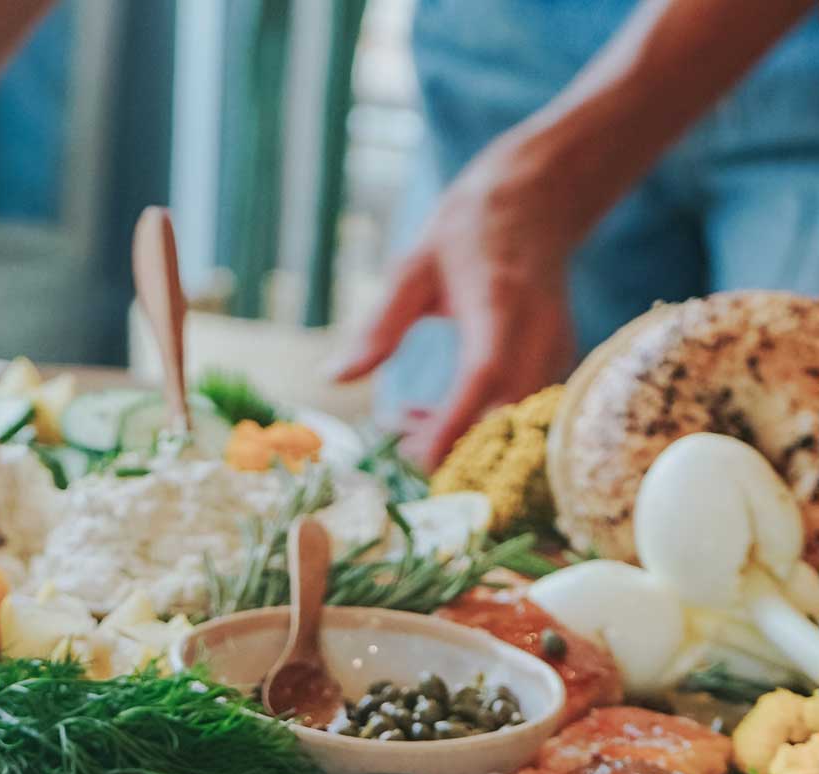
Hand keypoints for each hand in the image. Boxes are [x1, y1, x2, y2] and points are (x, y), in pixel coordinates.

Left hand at [333, 136, 577, 467]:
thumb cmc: (469, 231)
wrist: (538, 199)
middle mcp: (537, 331)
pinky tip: (437, 413)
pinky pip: (521, 410)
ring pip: (516, 419)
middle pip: (505, 412)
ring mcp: (555, 348)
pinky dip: (479, 424)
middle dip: (452, 443)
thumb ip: (378, 327)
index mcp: (499, 304)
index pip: (483, 375)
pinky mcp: (556, 360)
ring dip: (462, 436)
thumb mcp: (412, 269)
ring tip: (407, 420)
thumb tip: (332, 378)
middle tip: (396, 441)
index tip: (416, 458)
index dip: (454, 423)